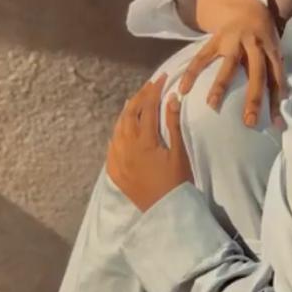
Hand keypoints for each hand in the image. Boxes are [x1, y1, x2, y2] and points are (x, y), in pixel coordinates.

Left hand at [106, 76, 192, 210]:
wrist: (166, 212)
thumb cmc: (177, 182)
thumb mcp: (179, 153)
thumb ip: (173, 125)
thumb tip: (171, 98)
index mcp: (144, 142)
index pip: (148, 108)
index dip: (154, 91)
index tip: (161, 79)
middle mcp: (126, 148)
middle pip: (129, 114)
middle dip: (139, 98)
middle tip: (150, 87)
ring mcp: (117, 160)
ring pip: (118, 128)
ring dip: (127, 112)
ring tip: (136, 101)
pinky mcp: (114, 171)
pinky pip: (112, 145)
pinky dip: (118, 131)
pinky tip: (123, 128)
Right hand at [178, 0, 286, 126]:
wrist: (245, 6)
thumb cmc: (262, 36)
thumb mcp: (273, 48)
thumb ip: (275, 71)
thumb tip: (282, 102)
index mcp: (271, 49)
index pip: (276, 77)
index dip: (277, 100)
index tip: (275, 123)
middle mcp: (254, 45)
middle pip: (256, 73)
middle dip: (253, 98)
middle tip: (249, 121)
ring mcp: (234, 41)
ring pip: (229, 65)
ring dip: (221, 85)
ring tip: (212, 105)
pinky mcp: (215, 40)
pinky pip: (202, 57)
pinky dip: (192, 72)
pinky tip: (184, 89)